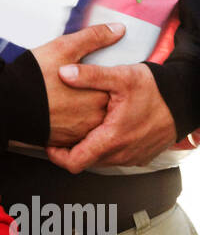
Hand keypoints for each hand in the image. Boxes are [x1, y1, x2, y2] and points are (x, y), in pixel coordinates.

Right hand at [32, 23, 125, 145]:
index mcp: (99, 93)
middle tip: (81, 84)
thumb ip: (94, 38)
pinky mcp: (65, 142)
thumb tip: (119, 29)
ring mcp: (80, 132)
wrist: (5, 104)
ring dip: (86, 110)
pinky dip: (73, 123)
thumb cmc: (34, 76)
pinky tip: (61, 112)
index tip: (95, 71)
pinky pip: (77, 133)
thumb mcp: (63, 48)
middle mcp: (94, 117)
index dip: (106, 77)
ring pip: (92, 119)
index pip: (116, 85)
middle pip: (106, 104)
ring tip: (69, 98)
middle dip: (96, 93)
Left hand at [47, 62, 177, 172]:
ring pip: (100, 161)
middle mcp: (121, 154)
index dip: (56, 155)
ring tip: (80, 129)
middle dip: (70, 149)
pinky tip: (102, 131)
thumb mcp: (121, 77)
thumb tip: (64, 72)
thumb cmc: (156, 90)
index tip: (50, 143)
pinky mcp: (139, 156)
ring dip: (88, 148)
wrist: (184, 100)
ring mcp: (131, 157)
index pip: (74, 162)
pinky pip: (115, 158)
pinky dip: (105, 148)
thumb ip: (90, 75)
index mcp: (111, 138)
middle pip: (85, 162)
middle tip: (62, 132)